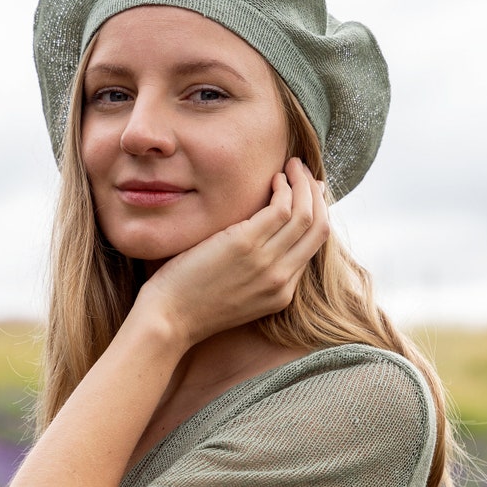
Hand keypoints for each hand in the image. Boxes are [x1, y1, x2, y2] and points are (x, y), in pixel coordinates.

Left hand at [133, 158, 328, 347]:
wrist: (168, 320)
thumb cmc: (190, 304)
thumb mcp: (236, 294)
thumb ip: (256, 272)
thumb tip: (261, 239)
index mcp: (281, 294)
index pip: (312, 249)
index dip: (316, 215)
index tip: (308, 195)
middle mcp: (280, 280)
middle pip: (318, 229)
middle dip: (317, 195)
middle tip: (305, 173)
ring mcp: (265, 263)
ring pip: (305, 214)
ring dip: (303, 183)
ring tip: (292, 166)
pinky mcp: (245, 245)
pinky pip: (281, 208)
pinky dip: (284, 188)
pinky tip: (274, 178)